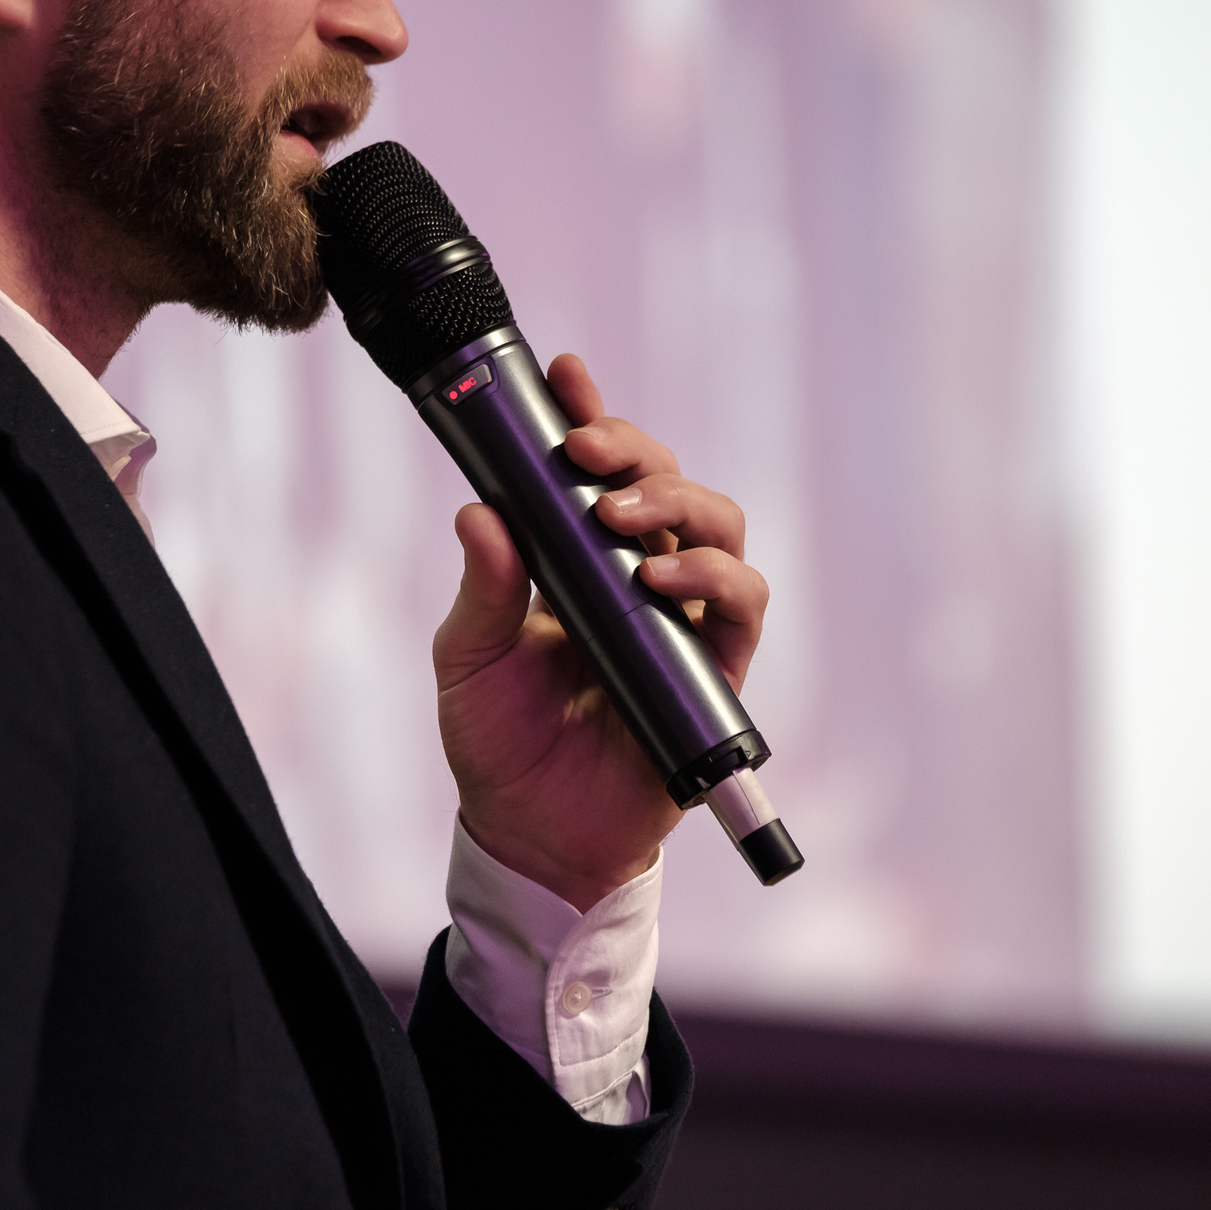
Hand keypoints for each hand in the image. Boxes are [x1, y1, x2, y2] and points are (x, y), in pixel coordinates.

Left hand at [432, 354, 769, 912]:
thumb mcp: (468, 659)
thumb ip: (482, 589)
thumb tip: (480, 512)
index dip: (591, 416)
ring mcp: (683, 618)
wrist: (533, 834)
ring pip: (719, 526)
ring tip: (621, 520)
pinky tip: (661, 579)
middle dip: (634, 450)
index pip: (597, 471)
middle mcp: (639, 575)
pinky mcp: (715, 669)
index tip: (566, 375)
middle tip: (585, 454)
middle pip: (668, 481)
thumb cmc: (499, 741)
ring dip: (677, 503)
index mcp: (579, 558)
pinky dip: (712, 578)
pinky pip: (742, 605)